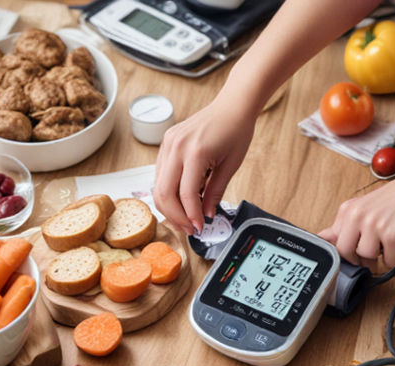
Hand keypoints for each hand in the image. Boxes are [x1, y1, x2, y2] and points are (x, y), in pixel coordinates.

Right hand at [153, 98, 254, 234]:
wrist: (231, 106)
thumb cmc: (236, 130)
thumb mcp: (230, 166)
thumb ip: (216, 192)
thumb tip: (207, 215)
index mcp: (195, 152)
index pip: (187, 194)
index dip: (192, 216)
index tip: (201, 228)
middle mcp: (176, 147)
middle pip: (164, 193)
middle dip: (176, 216)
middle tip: (191, 228)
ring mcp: (167, 144)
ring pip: (158, 186)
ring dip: (171, 207)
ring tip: (187, 218)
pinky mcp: (166, 144)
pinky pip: (160, 175)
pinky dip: (169, 192)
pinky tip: (183, 200)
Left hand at [318, 171, 394, 267]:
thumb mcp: (365, 207)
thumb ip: (347, 223)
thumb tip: (325, 238)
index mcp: (348, 210)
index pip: (329, 240)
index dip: (341, 251)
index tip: (350, 254)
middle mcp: (357, 216)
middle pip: (344, 252)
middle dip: (357, 258)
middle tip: (370, 254)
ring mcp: (373, 226)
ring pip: (366, 258)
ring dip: (378, 257)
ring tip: (387, 244)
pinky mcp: (391, 236)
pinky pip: (388, 261)